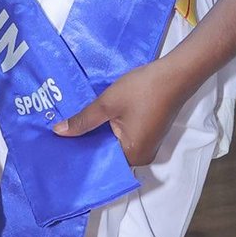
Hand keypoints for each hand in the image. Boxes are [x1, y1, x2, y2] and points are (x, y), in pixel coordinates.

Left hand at [53, 58, 184, 167]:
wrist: (176, 74)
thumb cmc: (144, 89)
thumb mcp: (107, 103)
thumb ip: (83, 120)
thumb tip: (59, 132)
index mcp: (132, 155)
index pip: (99, 162)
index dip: (79, 153)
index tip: (60, 147)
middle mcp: (141, 157)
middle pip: (108, 154)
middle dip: (88, 142)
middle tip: (62, 135)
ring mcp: (147, 145)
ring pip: (116, 144)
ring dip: (100, 134)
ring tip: (76, 127)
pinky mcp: (150, 134)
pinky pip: (125, 137)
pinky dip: (112, 129)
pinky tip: (97, 120)